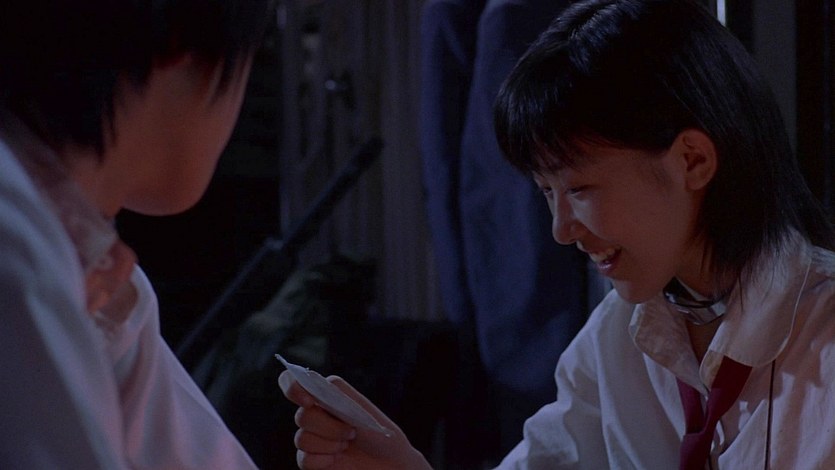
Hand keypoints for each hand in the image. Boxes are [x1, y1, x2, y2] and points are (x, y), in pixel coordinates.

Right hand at [278, 370, 432, 469]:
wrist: (391, 463)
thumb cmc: (379, 432)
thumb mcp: (360, 407)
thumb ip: (335, 392)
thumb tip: (311, 385)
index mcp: (324, 395)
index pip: (292, 382)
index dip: (292, 387)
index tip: (309, 401)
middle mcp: (315, 415)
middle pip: (301, 416)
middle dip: (328, 426)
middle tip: (351, 432)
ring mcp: (312, 438)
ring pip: (301, 439)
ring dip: (329, 443)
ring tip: (347, 445)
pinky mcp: (313, 460)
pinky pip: (303, 459)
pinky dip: (323, 460)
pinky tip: (337, 459)